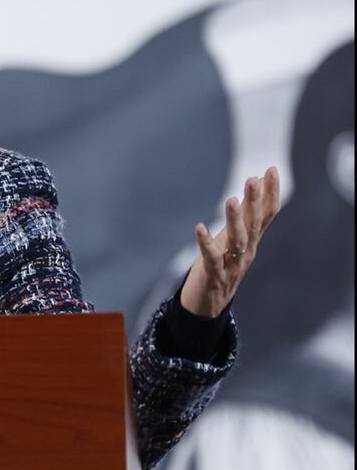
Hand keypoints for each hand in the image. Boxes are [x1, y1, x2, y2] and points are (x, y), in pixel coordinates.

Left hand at [180, 166, 281, 317]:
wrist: (209, 302)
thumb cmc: (221, 264)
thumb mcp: (234, 237)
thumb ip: (244, 216)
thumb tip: (255, 186)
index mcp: (252, 240)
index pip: (267, 214)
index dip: (271, 193)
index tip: (271, 169)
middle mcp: (247, 251)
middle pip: (254, 224)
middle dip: (255, 201)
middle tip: (253, 179)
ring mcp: (232, 264)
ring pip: (237, 240)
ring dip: (234, 220)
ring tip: (231, 199)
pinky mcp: (214, 275)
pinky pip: (212, 258)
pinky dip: (206, 243)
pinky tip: (200, 228)